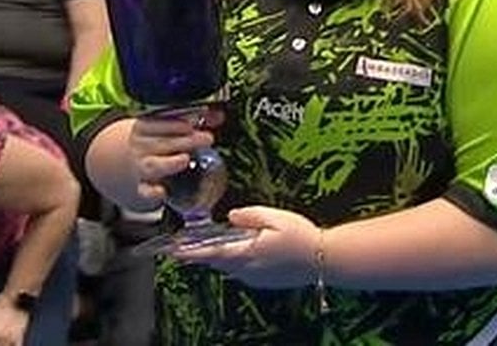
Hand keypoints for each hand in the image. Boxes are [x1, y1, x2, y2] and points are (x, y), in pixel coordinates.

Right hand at [130, 106, 217, 202]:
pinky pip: (145, 191)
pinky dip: (153, 192)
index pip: (155, 123)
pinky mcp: (144, 188)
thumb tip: (218, 116)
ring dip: (169, 163)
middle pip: (161, 144)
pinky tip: (163, 191)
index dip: (174, 124)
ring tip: (185, 159)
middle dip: (185, 141)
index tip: (191, 124)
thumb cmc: (153, 140)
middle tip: (207, 138)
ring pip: (152, 166)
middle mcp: (142, 148)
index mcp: (144, 128)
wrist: (124, 161)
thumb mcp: (166, 126)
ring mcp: (142, 168)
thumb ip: (194, 120)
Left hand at [173, 206, 320, 288]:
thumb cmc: (302, 237)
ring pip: (228, 266)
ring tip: (207, 244)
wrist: (325, 260)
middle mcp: (246, 270)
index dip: (188, 252)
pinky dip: (233, 260)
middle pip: (216, 261)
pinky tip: (238, 249)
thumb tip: (231, 216)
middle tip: (184, 244)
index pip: (209, 254)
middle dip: (200, 253)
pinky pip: (241, 270)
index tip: (170, 251)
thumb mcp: (275, 218)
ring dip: (217, 256)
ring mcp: (255, 277)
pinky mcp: (264, 280)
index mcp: (246, 253)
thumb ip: (250, 216)